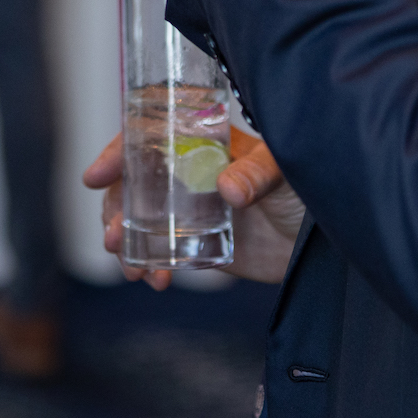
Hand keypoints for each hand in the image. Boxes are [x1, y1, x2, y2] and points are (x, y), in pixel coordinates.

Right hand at [83, 127, 306, 287]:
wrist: (321, 241)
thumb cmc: (305, 188)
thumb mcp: (283, 170)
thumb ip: (256, 175)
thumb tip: (228, 188)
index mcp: (202, 144)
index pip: (147, 138)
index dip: (116, 153)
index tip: (96, 176)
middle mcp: (187, 174)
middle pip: (132, 184)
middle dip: (114, 209)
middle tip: (113, 235)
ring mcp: (189, 210)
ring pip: (138, 220)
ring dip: (125, 242)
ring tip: (133, 267)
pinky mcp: (197, 244)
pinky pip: (159, 252)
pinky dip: (148, 266)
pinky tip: (156, 279)